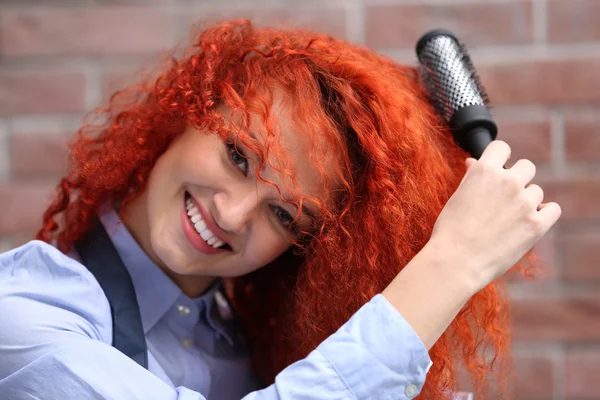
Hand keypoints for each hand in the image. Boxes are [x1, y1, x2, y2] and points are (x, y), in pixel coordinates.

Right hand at [428, 140, 560, 292]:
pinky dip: (544, 213)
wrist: (456, 261)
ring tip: (509, 219)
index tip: (499, 169)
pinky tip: (530, 221)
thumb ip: (471, 177)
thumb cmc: (450, 230)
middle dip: (518, 179)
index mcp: (485, 171)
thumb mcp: (456, 197)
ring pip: (537, 191)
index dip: (501, 158)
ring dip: (527, 200)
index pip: (502, 148)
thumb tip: (475, 162)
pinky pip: (553, 209)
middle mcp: (508, 182)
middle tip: (505, 198)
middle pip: (527, 167)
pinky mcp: (537, 225)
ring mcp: (525, 203)